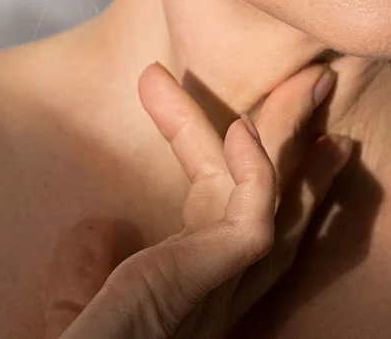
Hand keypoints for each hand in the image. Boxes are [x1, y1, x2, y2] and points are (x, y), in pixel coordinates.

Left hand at [42, 61, 351, 338]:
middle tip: (316, 83)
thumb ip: (85, 273)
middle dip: (298, 140)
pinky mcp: (209, 285)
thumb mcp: (74, 317)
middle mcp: (218, 292)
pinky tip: (242, 128)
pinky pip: (251, 217)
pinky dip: (255, 168)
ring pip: (274, 195)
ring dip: (290, 132)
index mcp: (193, 296)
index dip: (238, 159)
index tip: (231, 110)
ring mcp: (218, 290)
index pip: (229, 217)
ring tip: (307, 77)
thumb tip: (99, 223)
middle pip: (276, 202)